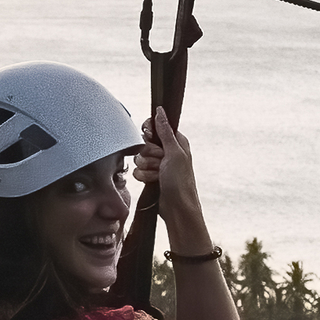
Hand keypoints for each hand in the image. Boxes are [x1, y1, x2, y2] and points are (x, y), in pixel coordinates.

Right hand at [137, 111, 209, 246]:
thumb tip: (160, 111)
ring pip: (139, 157)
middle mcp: (166, 152)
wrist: (177, 208)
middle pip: (144, 143)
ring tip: (158, 175)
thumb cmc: (181, 182)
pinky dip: (144, 177)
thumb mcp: (174, 152)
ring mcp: (158, 164)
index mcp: (175, 142)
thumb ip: (165, 131)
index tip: (149, 136)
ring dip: (147, 167)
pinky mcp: (150, 176)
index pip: (155, 126)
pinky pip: (138, 170)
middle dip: (150, 154)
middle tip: (161, 162)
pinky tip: (154, 182)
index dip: (149, 132)